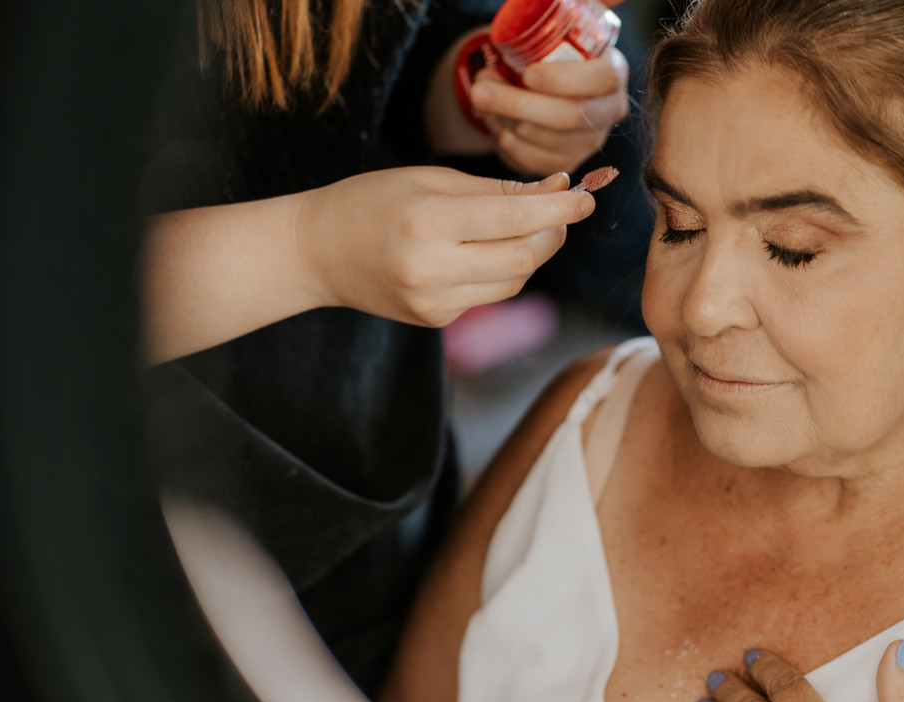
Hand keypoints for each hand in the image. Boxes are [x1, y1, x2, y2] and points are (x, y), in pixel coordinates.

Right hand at [297, 167, 592, 326]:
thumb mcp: (430, 180)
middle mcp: (431, 268)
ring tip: (523, 229)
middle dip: (552, 235)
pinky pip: (487, 296)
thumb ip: (496, 190)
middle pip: (524, 260)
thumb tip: (559, 192)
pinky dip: (499, 273)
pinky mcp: (434, 320)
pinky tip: (482, 253)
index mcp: (427, 221)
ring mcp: (432, 302)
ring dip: (530, 255)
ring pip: (513, 283)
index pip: (516, 220)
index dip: (561, 211)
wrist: (317, 252)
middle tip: (560, 213)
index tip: (587, 197)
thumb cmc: (372, 202)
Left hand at [469, 47, 629, 175]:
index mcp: (614, 72)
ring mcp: (590, 142)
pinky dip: (506, 140)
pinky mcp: (567, 162)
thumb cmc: (551, 55)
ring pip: (544, 138)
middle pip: (570, 116)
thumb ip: (565, 14)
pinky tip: (496, 122)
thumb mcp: (558, 31)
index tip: (527, 74)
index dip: (563, 79)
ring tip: (482, 98)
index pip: (602, 79)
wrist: (546, 90)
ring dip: (506, 119)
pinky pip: (531, 158)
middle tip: (480, 91)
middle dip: (519, 104)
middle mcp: (609, 111)